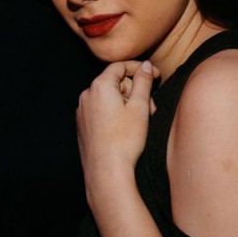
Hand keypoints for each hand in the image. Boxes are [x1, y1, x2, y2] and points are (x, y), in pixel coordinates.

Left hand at [76, 60, 158, 181]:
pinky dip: (115, 113)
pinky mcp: (83, 125)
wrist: (106, 171)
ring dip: (127, 104)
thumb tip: (145, 65)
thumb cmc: (125, 139)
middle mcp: (87, 95)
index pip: (120, 66)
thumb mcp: (139, 107)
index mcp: (99, 86)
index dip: (140, 68)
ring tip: (141, 121)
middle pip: (116, 83)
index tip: (155, 75)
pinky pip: (101, 111)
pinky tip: (126, 129)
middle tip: (151, 109)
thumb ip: (143, 82)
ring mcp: (82, 111)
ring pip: (110, 98)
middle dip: (135, 92)